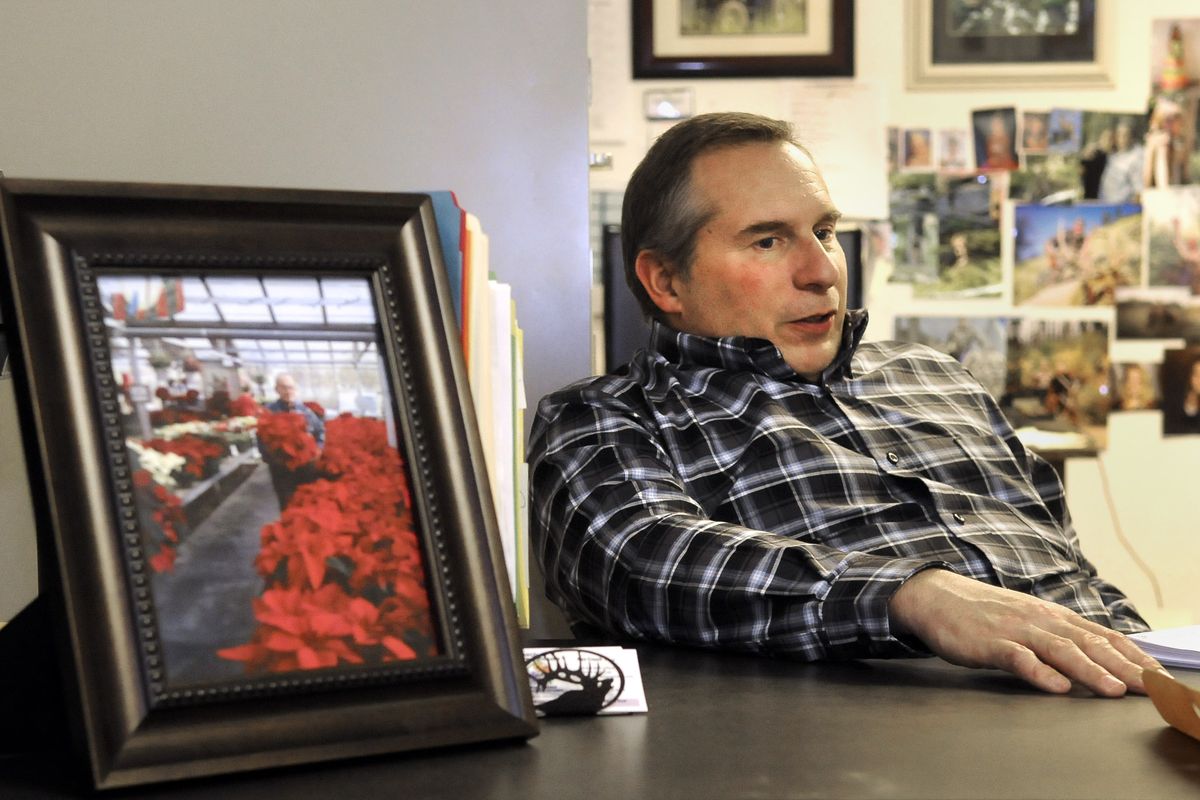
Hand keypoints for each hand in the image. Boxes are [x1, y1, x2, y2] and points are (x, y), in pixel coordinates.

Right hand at [888, 569, 1163, 696]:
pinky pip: (1017, 657)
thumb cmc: (981, 613)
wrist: (934, 595)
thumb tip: (1095, 657)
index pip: (1101, 634)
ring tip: (1113, 689)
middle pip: (1088, 643)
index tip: (1159, 675)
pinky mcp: (988, 643)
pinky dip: (1039, 672)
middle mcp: (1039, 619)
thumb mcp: (1026, 619)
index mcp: (1051, 616)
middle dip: (1123, 666)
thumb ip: (1057, 636)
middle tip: (1151, 688)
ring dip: (1089, 670)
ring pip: (1059, 650)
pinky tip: (1056, 686)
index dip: (1132, 655)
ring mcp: (1014, 629)